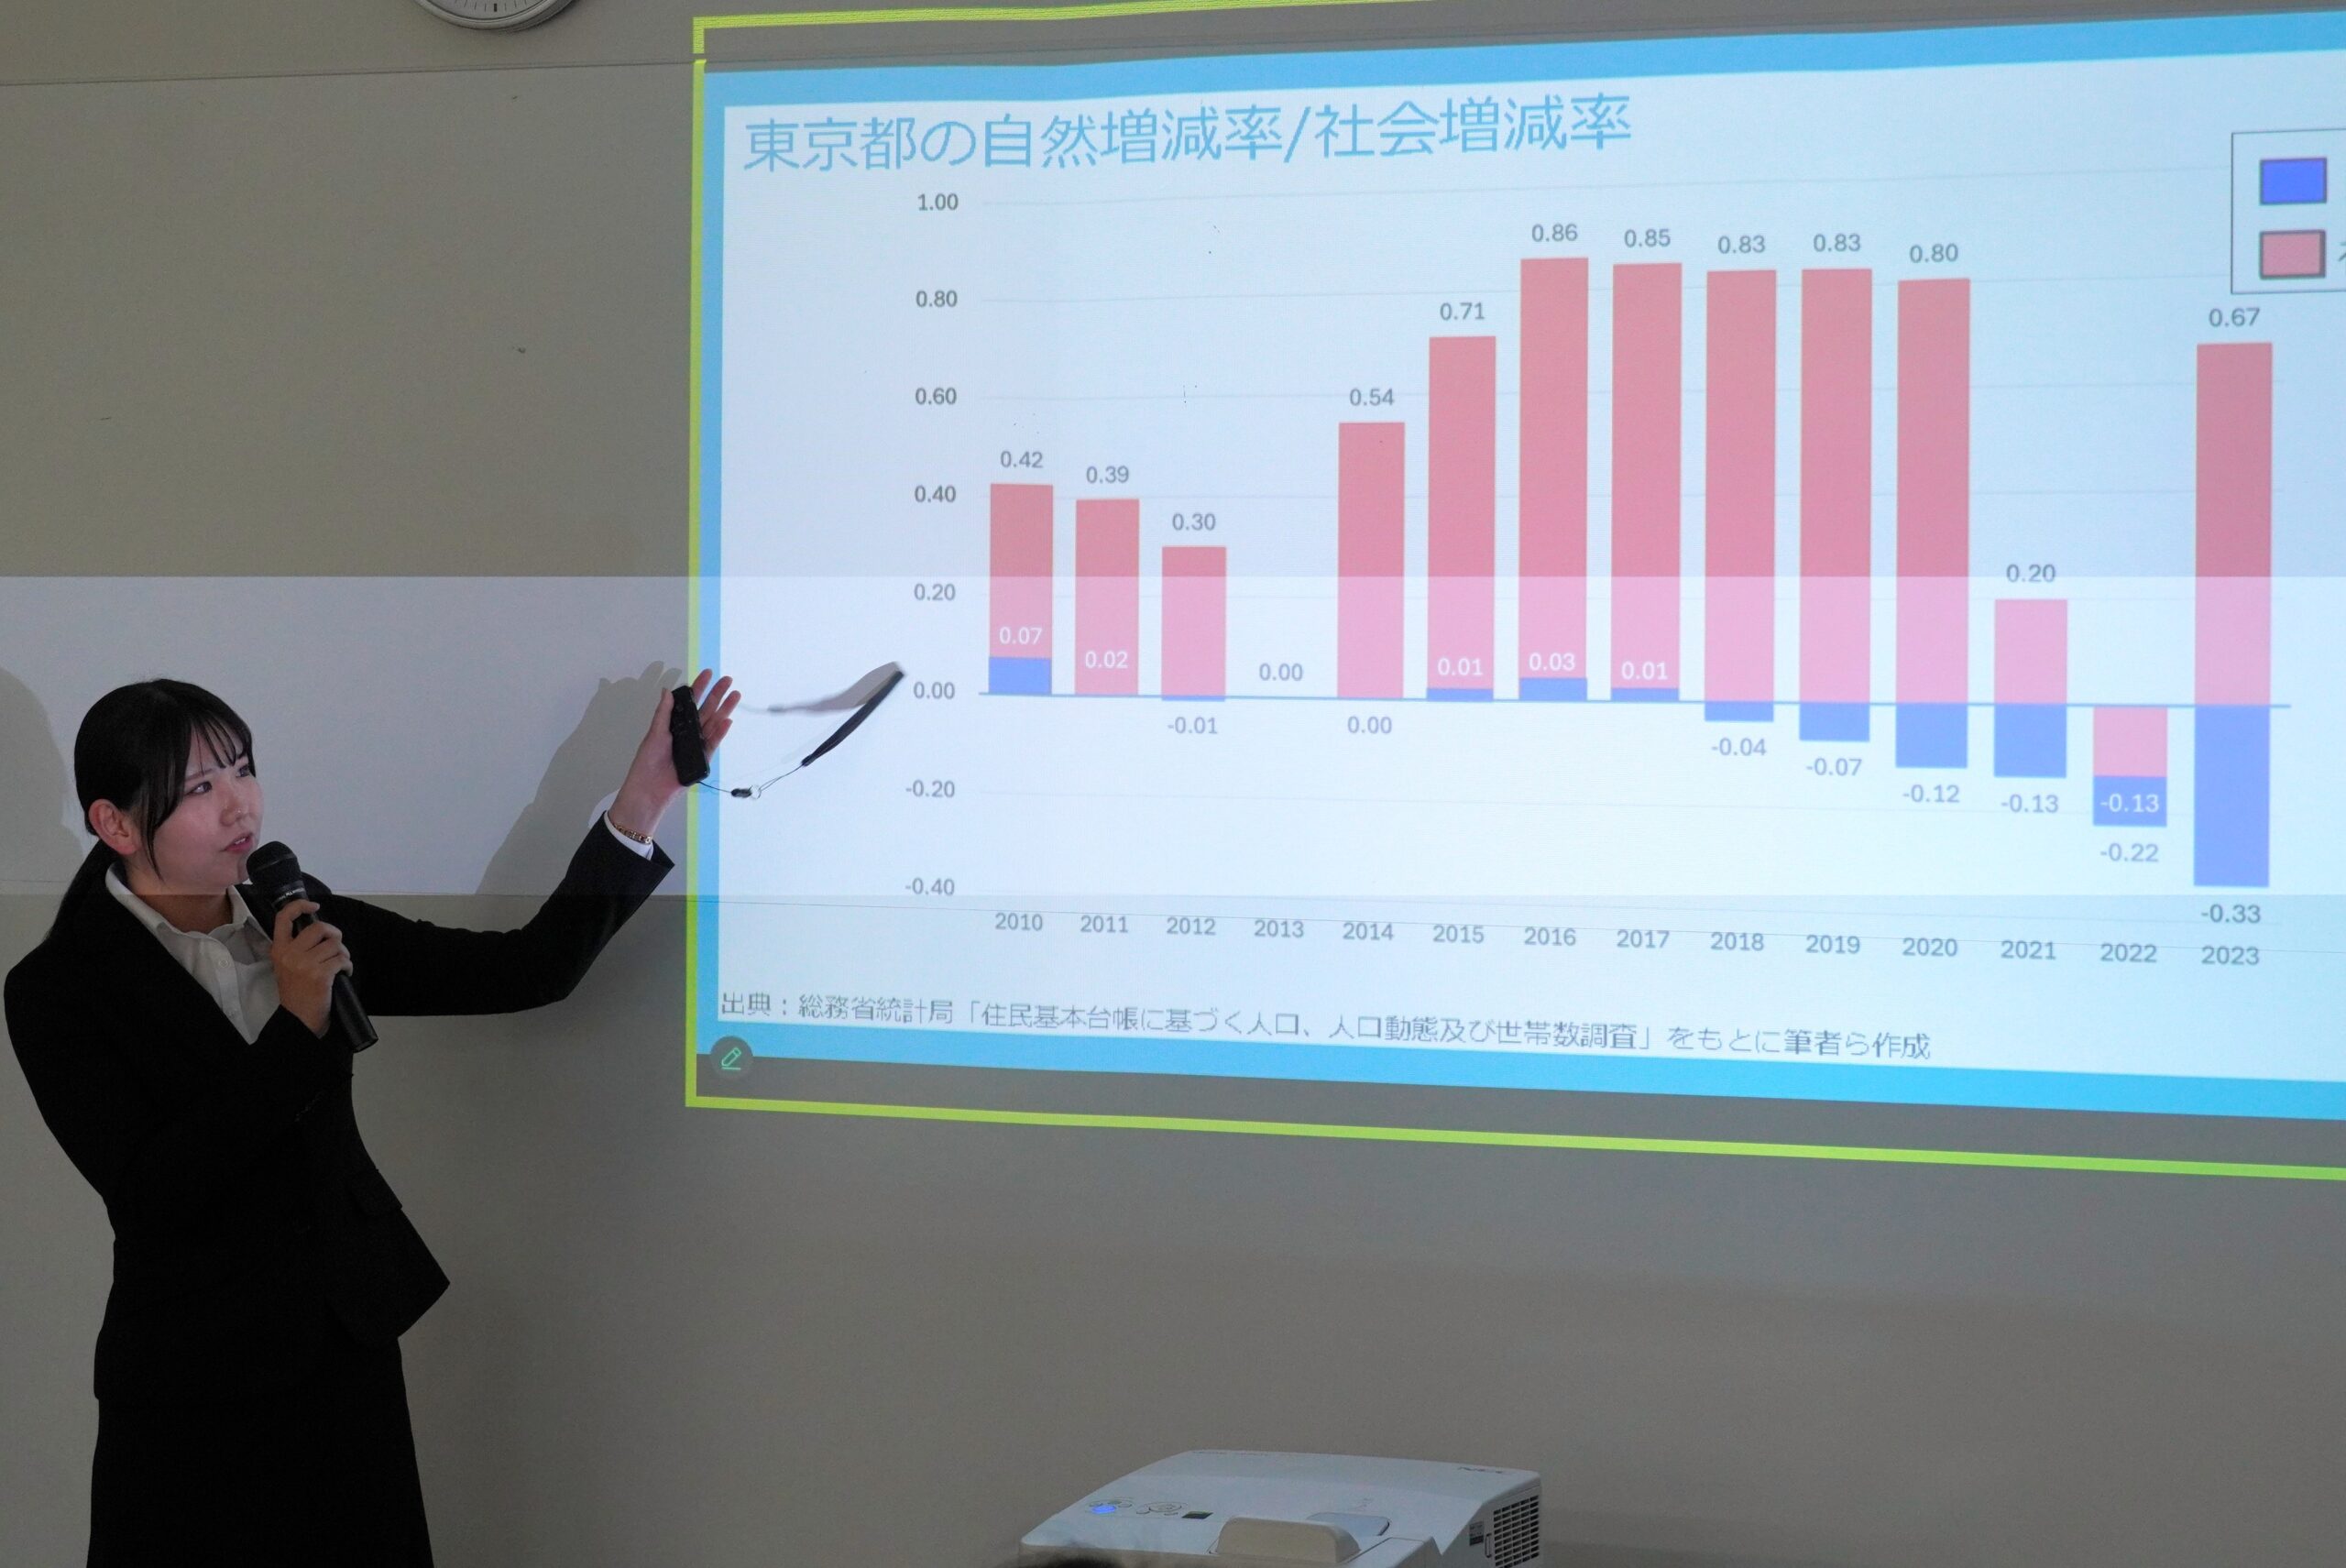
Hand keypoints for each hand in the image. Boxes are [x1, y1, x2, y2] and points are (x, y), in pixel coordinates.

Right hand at [270, 900, 351, 1039]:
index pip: (283, 918)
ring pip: (335, 944)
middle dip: (335, 935)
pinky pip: (342, 959)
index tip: (314, 906)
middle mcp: (289, 953)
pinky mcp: (320, 974)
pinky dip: (348, 966)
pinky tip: (344, 973)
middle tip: (336, 946)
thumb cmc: (296, 992)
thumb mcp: (286, 966)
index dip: (300, 906)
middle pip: (320, 927)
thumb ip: (297, 948)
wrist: (298, 1019)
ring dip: (343, 953)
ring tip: (340, 964)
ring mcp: (304, 964)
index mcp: (278, 949)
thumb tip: (320, 931)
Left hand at [610, 669, 740, 836]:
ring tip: (735, 695)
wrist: (649, 788)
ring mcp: (696, 745)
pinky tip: (728, 720)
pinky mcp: (702, 758)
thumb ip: (664, 712)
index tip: (708, 673)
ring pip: (713, 723)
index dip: (699, 688)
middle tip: (728, 680)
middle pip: (705, 710)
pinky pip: (712, 743)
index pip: (690, 703)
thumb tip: (667, 690)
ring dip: (724, 709)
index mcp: (675, 724)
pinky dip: (720, 732)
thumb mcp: (655, 733)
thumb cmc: (648, 761)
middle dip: (717, 695)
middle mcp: (688, 732)